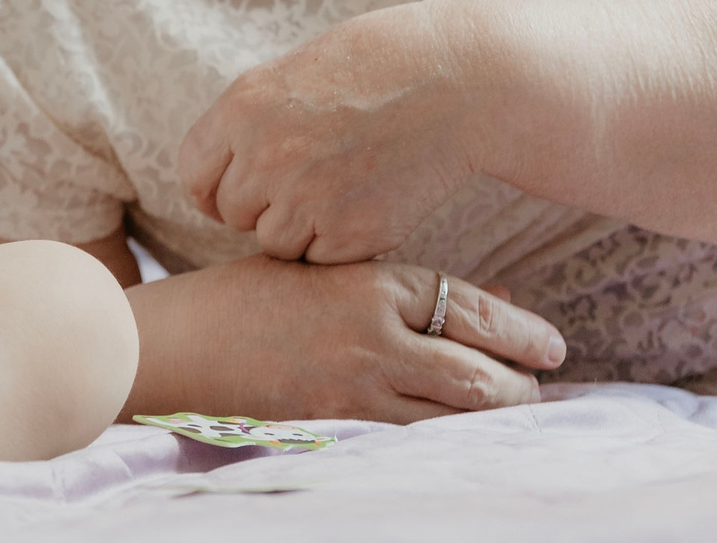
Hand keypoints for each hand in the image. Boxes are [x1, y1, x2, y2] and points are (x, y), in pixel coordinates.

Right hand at [131, 255, 565, 421]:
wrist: (163, 348)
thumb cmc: (235, 300)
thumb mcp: (318, 273)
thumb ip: (400, 286)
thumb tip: (491, 292)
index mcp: (366, 284)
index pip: (470, 307)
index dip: (522, 331)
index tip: (553, 345)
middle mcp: (370, 338)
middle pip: (476, 374)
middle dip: (519, 387)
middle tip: (541, 390)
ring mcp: (353, 391)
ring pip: (453, 418)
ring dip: (492, 421)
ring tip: (515, 418)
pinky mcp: (334, 431)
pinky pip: (412, 444)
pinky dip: (447, 441)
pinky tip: (462, 440)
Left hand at [177, 0, 488, 264]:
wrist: (461, 80)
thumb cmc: (383, 66)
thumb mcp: (297, 73)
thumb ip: (253, 120)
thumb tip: (222, 167)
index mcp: (241, 107)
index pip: (194, 173)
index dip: (219, 184)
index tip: (248, 185)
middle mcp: (263, 155)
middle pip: (235, 213)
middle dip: (266, 206)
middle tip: (315, 179)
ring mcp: (306, 198)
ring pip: (277, 243)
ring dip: (304, 230)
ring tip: (348, 186)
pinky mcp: (351, 233)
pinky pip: (321, 259)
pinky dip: (342, 245)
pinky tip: (372, 202)